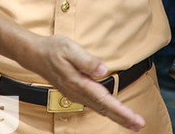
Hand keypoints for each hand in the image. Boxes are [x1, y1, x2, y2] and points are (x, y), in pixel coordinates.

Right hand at [22, 35, 145, 130]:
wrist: (34, 54)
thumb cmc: (53, 49)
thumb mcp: (69, 48)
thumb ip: (87, 60)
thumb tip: (103, 70)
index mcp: (78, 82)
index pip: (104, 100)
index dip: (121, 111)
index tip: (134, 119)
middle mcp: (77, 92)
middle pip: (104, 109)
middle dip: (122, 119)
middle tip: (139, 126)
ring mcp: (75, 94)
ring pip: (99, 109)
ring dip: (116, 116)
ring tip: (132, 122)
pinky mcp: (74, 93)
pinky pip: (93, 105)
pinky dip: (106, 110)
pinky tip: (114, 112)